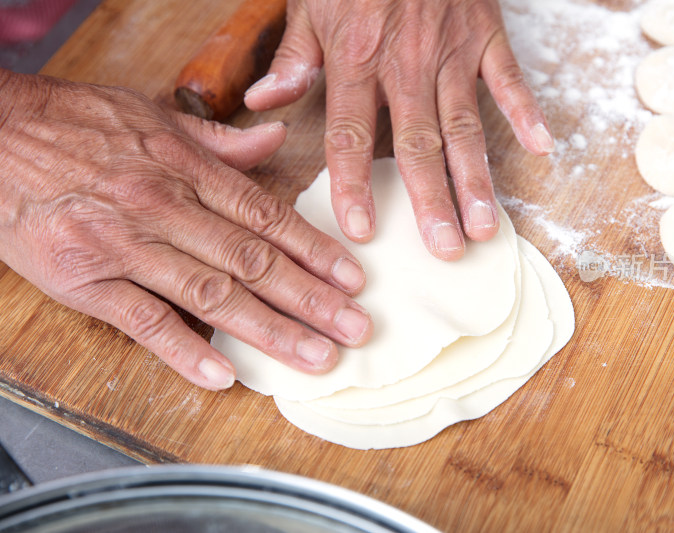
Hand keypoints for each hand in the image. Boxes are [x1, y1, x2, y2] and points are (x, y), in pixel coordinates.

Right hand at [0, 70, 371, 389]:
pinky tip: (225, 375)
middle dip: (311, 300)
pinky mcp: (85, 280)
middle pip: (252, 262)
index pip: (266, 217)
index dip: (315, 250)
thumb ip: (219, 141)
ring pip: (212, 296)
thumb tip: (275, 140)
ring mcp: (125, 247)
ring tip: (316, 357)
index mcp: (185, 168)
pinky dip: (185, 351)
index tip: (352, 279)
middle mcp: (164, 207)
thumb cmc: (77, 126)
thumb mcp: (152, 116)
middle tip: (355, 329)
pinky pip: (143, 321)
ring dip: (270, 331)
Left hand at [244, 0, 552, 260]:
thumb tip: (265, 103)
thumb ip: (293, 59)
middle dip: (431, 201)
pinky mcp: (485, 34)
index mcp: (355, 60)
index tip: (361, 230)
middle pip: (418, 144)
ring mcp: (450, 51)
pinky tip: (542, 149)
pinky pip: (509, 78)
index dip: (354, 184)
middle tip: (444, 250)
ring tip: (484, 226)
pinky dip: (527, 112)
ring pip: (465, 125)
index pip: (351, 135)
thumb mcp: (309, 3)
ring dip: (476, 178)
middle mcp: (405, 64)